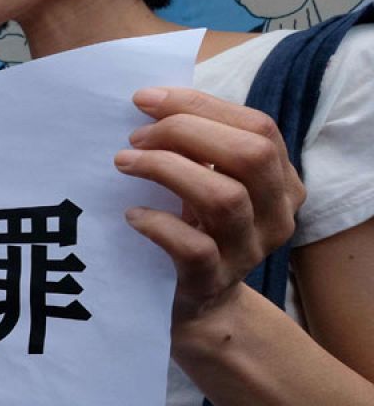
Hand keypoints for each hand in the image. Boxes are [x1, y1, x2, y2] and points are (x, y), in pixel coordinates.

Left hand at [116, 87, 303, 329]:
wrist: (199, 305)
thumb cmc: (196, 227)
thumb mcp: (207, 181)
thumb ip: (197, 145)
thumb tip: (150, 102)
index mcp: (281, 181)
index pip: (258, 127)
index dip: (201, 106)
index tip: (146, 100)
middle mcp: (276, 214)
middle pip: (251, 155)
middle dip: (186, 133)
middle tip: (135, 138)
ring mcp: (249, 251)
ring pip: (225, 198)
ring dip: (167, 170)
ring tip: (124, 164)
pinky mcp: (214, 280)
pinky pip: (195, 248)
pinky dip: (158, 224)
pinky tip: (132, 214)